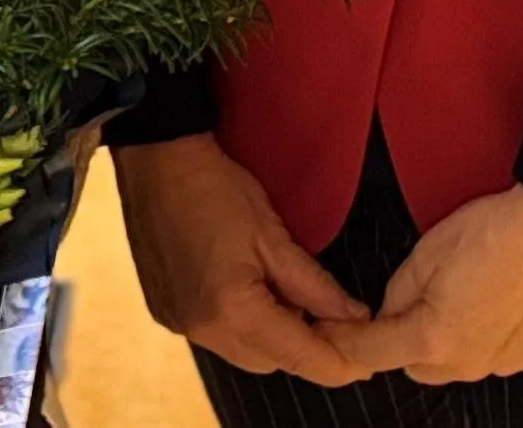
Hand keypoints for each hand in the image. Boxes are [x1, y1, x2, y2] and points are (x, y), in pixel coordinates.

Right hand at [112, 133, 370, 385]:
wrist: (157, 161)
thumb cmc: (218, 188)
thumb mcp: (274, 235)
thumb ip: (315, 284)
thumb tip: (353, 316)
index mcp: (232, 309)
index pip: (297, 355)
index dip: (335, 362)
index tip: (364, 361)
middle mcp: (202, 329)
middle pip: (269, 362)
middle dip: (303, 344)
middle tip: (330, 311)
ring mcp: (179, 324)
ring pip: (242, 352)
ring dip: (271, 334)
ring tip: (286, 290)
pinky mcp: (166, 313)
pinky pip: (216, 336)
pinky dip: (241, 323)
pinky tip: (249, 288)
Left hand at [328, 184, 522, 384]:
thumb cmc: (495, 230)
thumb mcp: (428, 250)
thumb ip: (398, 291)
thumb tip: (390, 313)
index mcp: (432, 338)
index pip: (371, 352)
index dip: (345, 341)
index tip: (330, 333)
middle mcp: (469, 365)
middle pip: (418, 366)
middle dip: (409, 341)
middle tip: (424, 297)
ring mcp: (507, 365)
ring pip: (461, 364)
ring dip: (455, 341)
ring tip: (475, 292)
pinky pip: (500, 356)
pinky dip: (495, 337)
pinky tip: (507, 299)